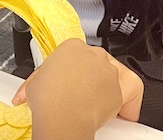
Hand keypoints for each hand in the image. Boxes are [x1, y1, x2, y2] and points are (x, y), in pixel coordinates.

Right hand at [11, 39, 141, 137]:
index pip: (78, 54)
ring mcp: (109, 71)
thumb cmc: (48, 98)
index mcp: (72, 47)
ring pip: (116, 75)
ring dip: (110, 88)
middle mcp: (94, 55)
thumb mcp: (35, 82)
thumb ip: (41, 80)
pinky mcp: (120, 89)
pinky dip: (127, 105)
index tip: (72, 80)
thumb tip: (32, 89)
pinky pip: (130, 93)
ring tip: (100, 103)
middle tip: (84, 92)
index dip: (75, 69)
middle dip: (93, 77)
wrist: (62, 115)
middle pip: (97, 63)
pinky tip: (120, 114)